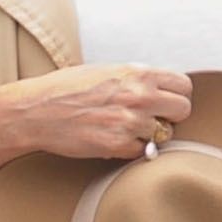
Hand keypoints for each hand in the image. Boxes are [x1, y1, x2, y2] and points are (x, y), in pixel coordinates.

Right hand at [0, 62, 193, 177]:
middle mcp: (138, 97)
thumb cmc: (67, 88)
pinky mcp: (117, 146)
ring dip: (150, 134)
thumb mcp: (105, 70)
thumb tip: (159, 85)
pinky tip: (114, 139)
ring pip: (164, 134)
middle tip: (153, 118)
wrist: (37, 110)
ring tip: (126, 128)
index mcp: (137, 74)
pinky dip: (132, 148)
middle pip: (182, 111)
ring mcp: (129, 123)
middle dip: (170, 116)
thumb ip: (135, 78)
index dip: (176, 95)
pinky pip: (142, 152)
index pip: (184, 86)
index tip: (166, 101)